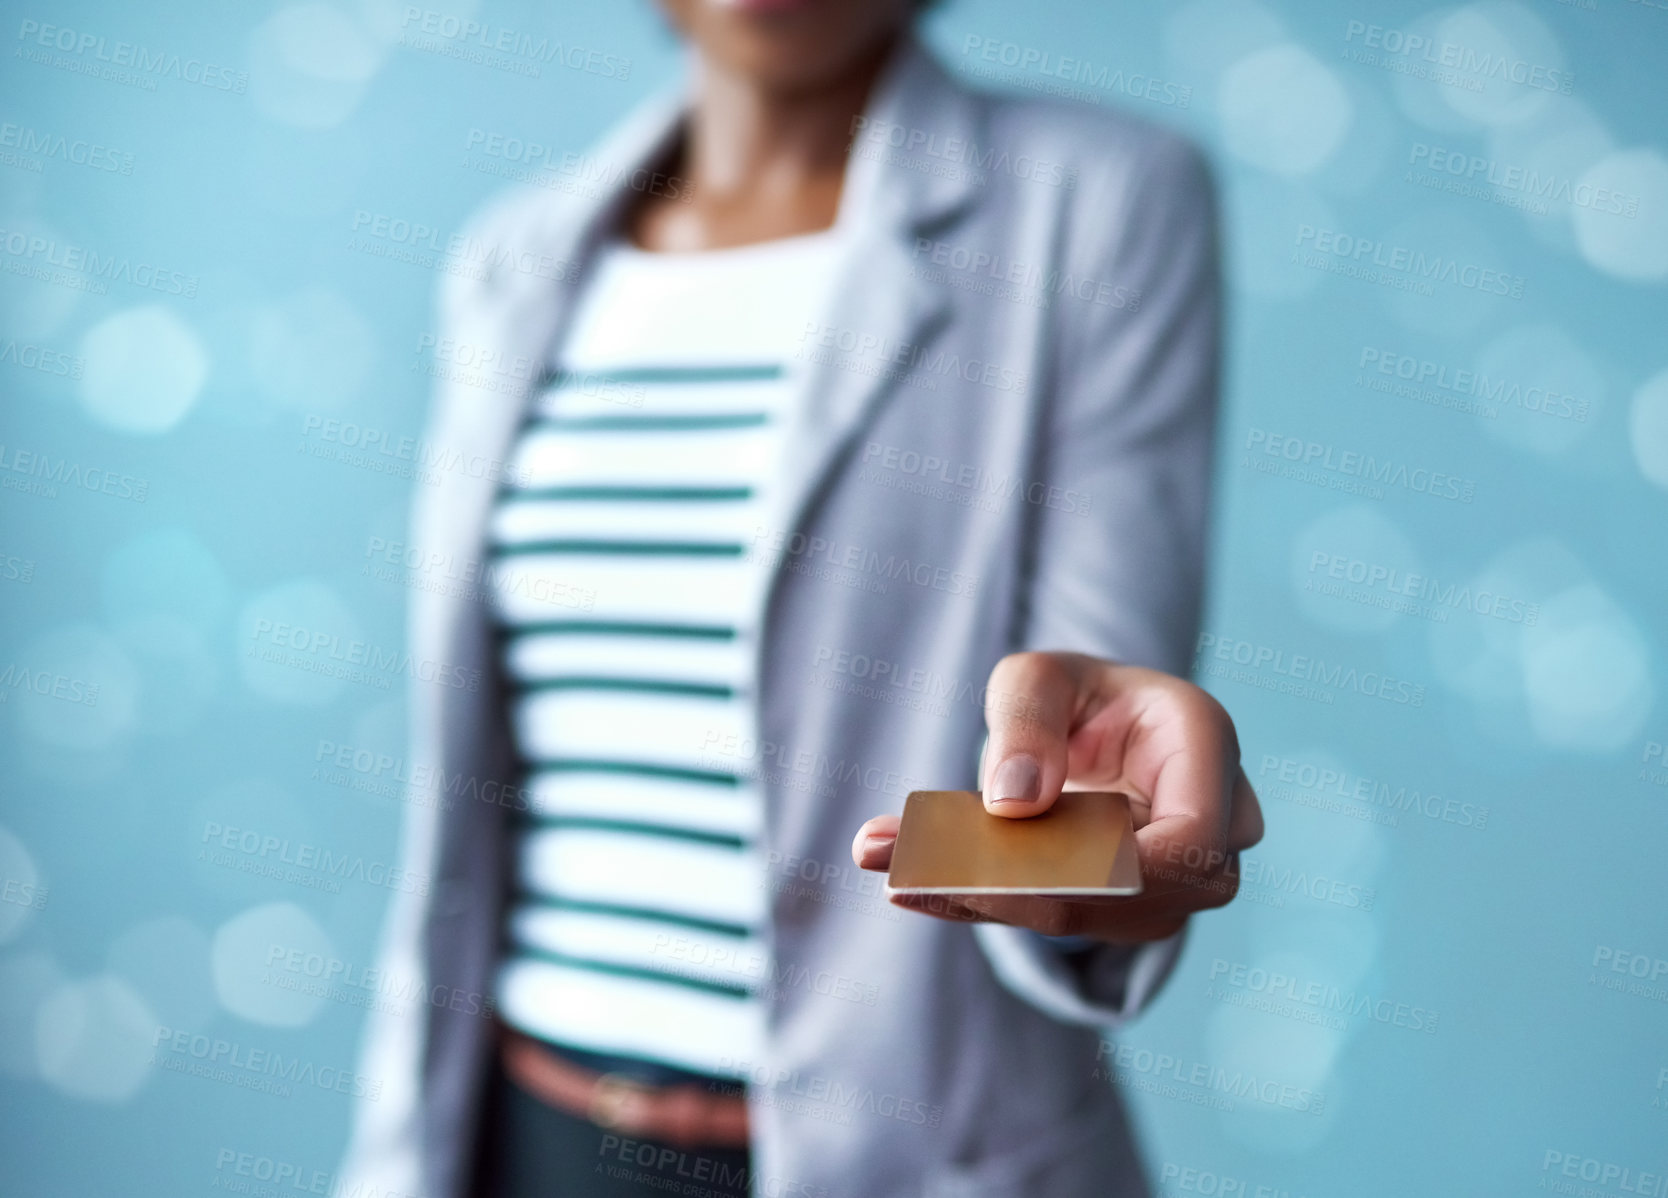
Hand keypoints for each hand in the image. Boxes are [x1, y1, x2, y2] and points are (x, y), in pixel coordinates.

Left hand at [851, 652, 1263, 943]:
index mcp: (1203, 747)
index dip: (1113, 866)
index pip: (1191, 840)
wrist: (1088, 730)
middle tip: (923, 873)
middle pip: (1142, 895)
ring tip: (895, 867)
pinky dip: (980, 903)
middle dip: (1032, 892)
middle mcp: (1213, 822)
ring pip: (1097, 919)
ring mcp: (1177, 880)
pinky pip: (1058, 920)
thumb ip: (1027, 719)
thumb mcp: (1039, 676)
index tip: (1015, 855)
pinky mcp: (1123, 911)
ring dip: (993, 902)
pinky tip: (905, 881)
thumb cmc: (1074, 694)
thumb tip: (1014, 803)